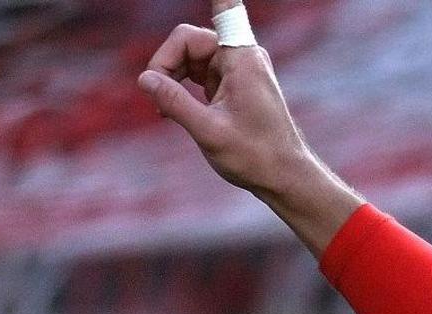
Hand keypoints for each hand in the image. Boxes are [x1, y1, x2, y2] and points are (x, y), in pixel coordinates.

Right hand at [136, 22, 337, 217]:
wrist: (287, 178)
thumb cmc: (257, 157)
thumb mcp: (208, 132)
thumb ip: (173, 102)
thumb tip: (144, 80)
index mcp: (242, 59)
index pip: (223, 7)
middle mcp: (242, 57)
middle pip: (189, 39)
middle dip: (166, 65)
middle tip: (155, 99)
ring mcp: (239, 69)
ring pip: (191, 57)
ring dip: (172, 78)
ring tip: (165, 112)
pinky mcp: (235, 84)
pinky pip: (199, 72)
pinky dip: (183, 87)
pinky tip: (173, 111)